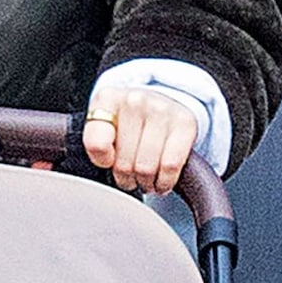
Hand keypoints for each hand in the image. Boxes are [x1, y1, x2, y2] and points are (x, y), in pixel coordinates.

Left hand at [83, 82, 202, 195]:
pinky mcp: (185, 123)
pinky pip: (171, 166)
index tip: (109, 162)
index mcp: (107, 99)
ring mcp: (162, 110)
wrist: (163, 103)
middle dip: (127, 178)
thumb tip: (107, 162)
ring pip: (147, 168)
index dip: (103, 162)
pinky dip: (165, 181)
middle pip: (124, 163)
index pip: (97, 145)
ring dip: (146, 183)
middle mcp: (135, 100)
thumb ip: (96, 143)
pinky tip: (162, 180)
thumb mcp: (104, 125)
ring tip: (145, 179)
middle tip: (130, 176)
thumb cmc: (130, 121)